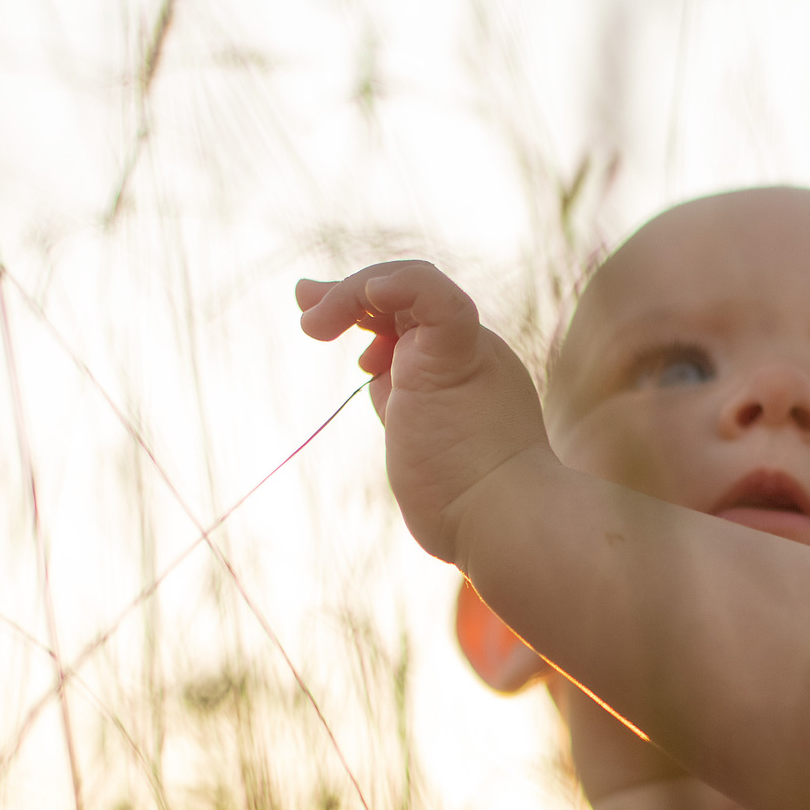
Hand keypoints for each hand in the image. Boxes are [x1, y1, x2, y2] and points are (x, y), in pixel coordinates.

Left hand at [297, 262, 549, 561]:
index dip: (366, 315)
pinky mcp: (458, 351)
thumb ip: (398, 409)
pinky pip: (430, 293)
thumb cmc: (466, 511)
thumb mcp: (417, 447)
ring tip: (314, 322)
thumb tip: (373, 382)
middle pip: (405, 299)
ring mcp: (467, 349)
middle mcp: (469, 352)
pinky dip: (397, 285)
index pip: (411, 323)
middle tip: (305, 300)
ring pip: (409, 284)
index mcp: (462, 374)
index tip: (321, 325)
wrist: (504, 524)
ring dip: (350, 294)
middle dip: (349, 294)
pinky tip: (366, 294)